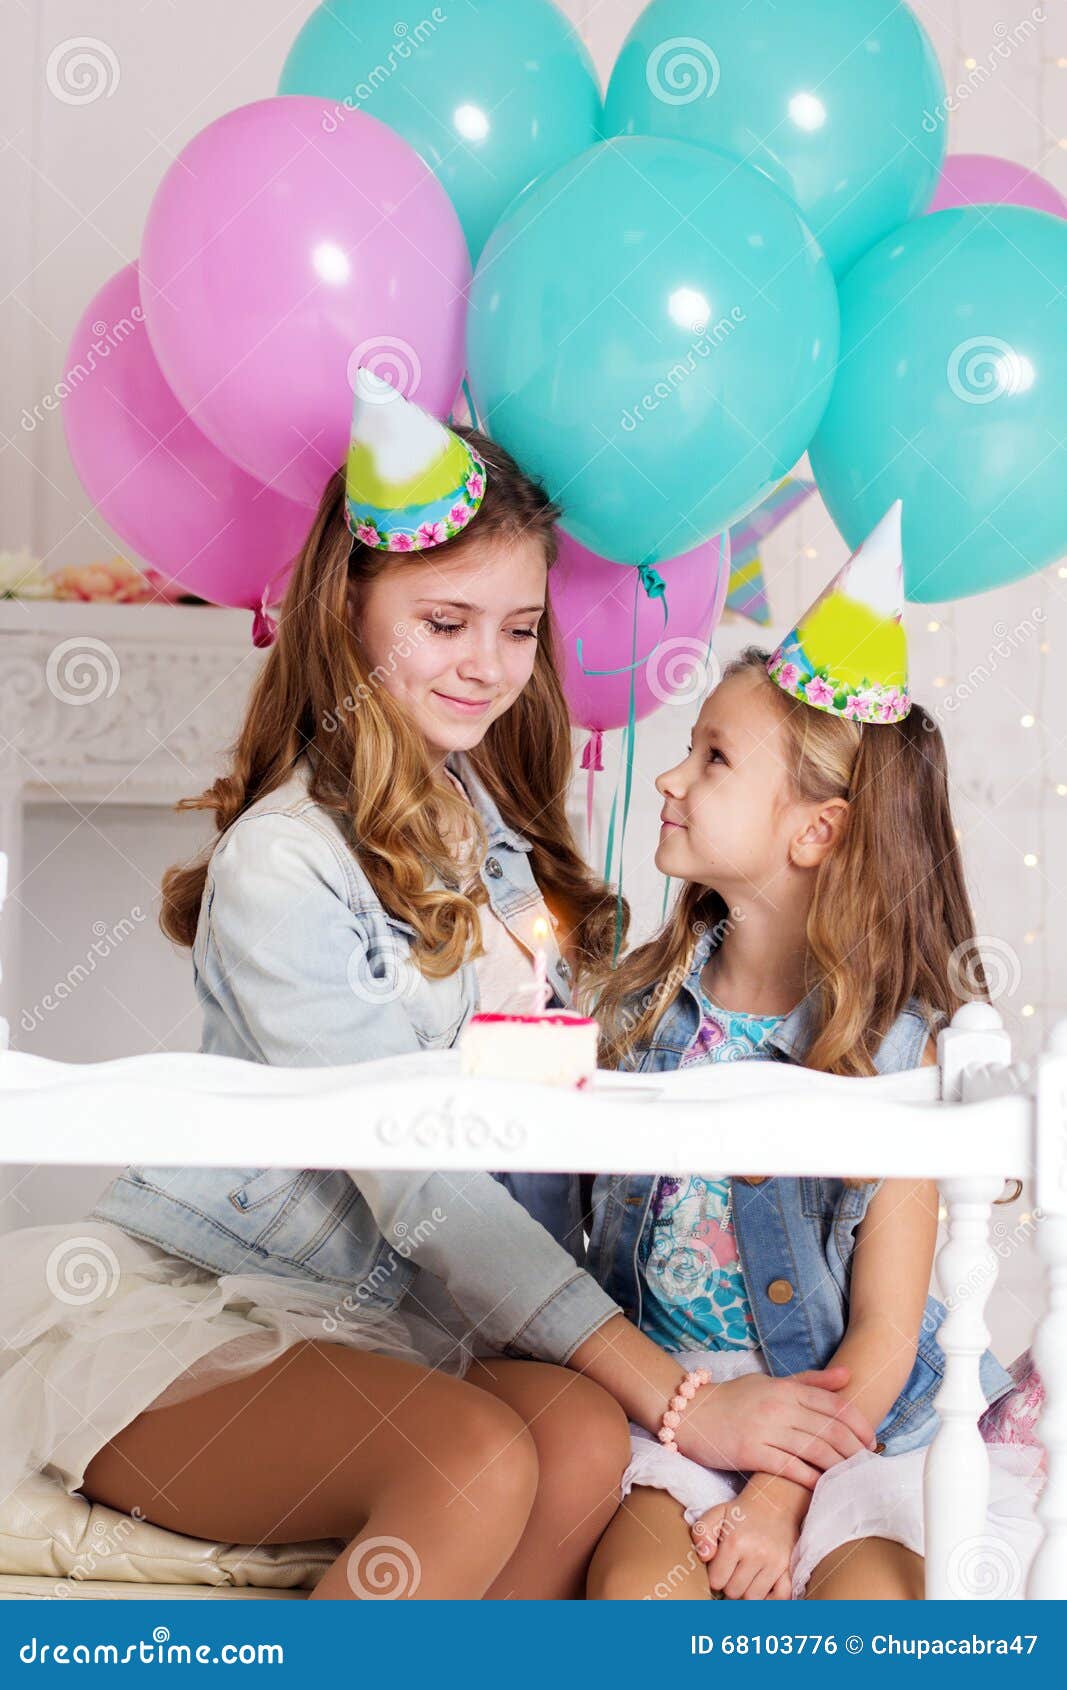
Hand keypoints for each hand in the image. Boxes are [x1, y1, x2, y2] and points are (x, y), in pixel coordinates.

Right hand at [678, 1365, 876, 1488]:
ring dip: (838, 1466)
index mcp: (785, 1388)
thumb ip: (808, 1381)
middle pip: (829, 1429)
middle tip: (867, 1462)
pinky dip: (811, 1478)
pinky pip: (790, 1467)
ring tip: (852, 1477)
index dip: (857, 1423)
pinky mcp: (751, 1452)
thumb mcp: (770, 1382)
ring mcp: (765, 1429)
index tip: (870, 1439)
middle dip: (854, 1448)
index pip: (833, 1404)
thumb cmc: (733, 1398)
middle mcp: (778, 1406)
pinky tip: (824, 1486)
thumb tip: (847, 1374)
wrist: (691, 1413)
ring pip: (814, 1449)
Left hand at [690, 1475, 806, 1599]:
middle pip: (734, 1592)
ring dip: (746, 1592)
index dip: (714, 1576)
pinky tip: (761, 1590)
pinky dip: (770, 1600)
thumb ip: (701, 1533)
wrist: (773, 1503)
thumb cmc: (740, 1513)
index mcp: (735, 1542)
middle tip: (731, 1572)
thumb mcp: (715, 1514)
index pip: (717, 1581)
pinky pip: (781, 1598)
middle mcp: (756, 1554)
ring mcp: (774, 1563)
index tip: (718, 1567)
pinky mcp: (788, 1568)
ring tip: (744, 1578)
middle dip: (729, 1585)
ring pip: (753, 1598)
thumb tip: (706, 1557)